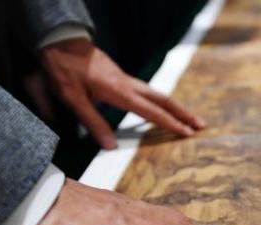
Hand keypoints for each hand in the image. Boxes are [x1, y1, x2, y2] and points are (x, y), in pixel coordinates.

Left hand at [40, 38, 204, 148]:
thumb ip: (92, 122)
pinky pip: (146, 91)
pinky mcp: (119, 77)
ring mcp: (124, 79)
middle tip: (201, 125)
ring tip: (187, 118)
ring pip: (156, 94)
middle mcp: (127, 84)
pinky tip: (158, 109)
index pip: (151, 111)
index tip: (187, 133)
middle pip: (162, 99)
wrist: (60, 41)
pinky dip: (159, 101)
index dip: (170, 124)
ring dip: (173, 107)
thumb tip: (111, 146)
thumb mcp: (73, 98)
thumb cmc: (63, 70)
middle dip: (182, 113)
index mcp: (119, 92)